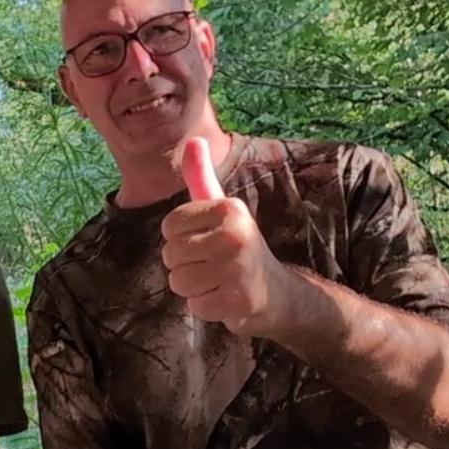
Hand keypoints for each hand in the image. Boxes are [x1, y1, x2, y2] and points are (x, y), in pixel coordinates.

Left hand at [160, 137, 292, 338]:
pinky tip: (225, 299)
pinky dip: (206, 308)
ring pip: (179, 282)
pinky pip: (194, 306)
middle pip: (171, 255)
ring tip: (217, 282)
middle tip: (213, 266)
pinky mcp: (238, 300)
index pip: (169, 226)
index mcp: (229, 209)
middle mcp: (235, 234)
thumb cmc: (239, 248)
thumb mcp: (223, 209)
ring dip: (193, 289)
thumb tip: (194, 140)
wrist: (278, 293)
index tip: (205, 241)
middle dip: (185, 266)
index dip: (179, 239)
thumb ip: (202, 177)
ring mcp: (238, 269)